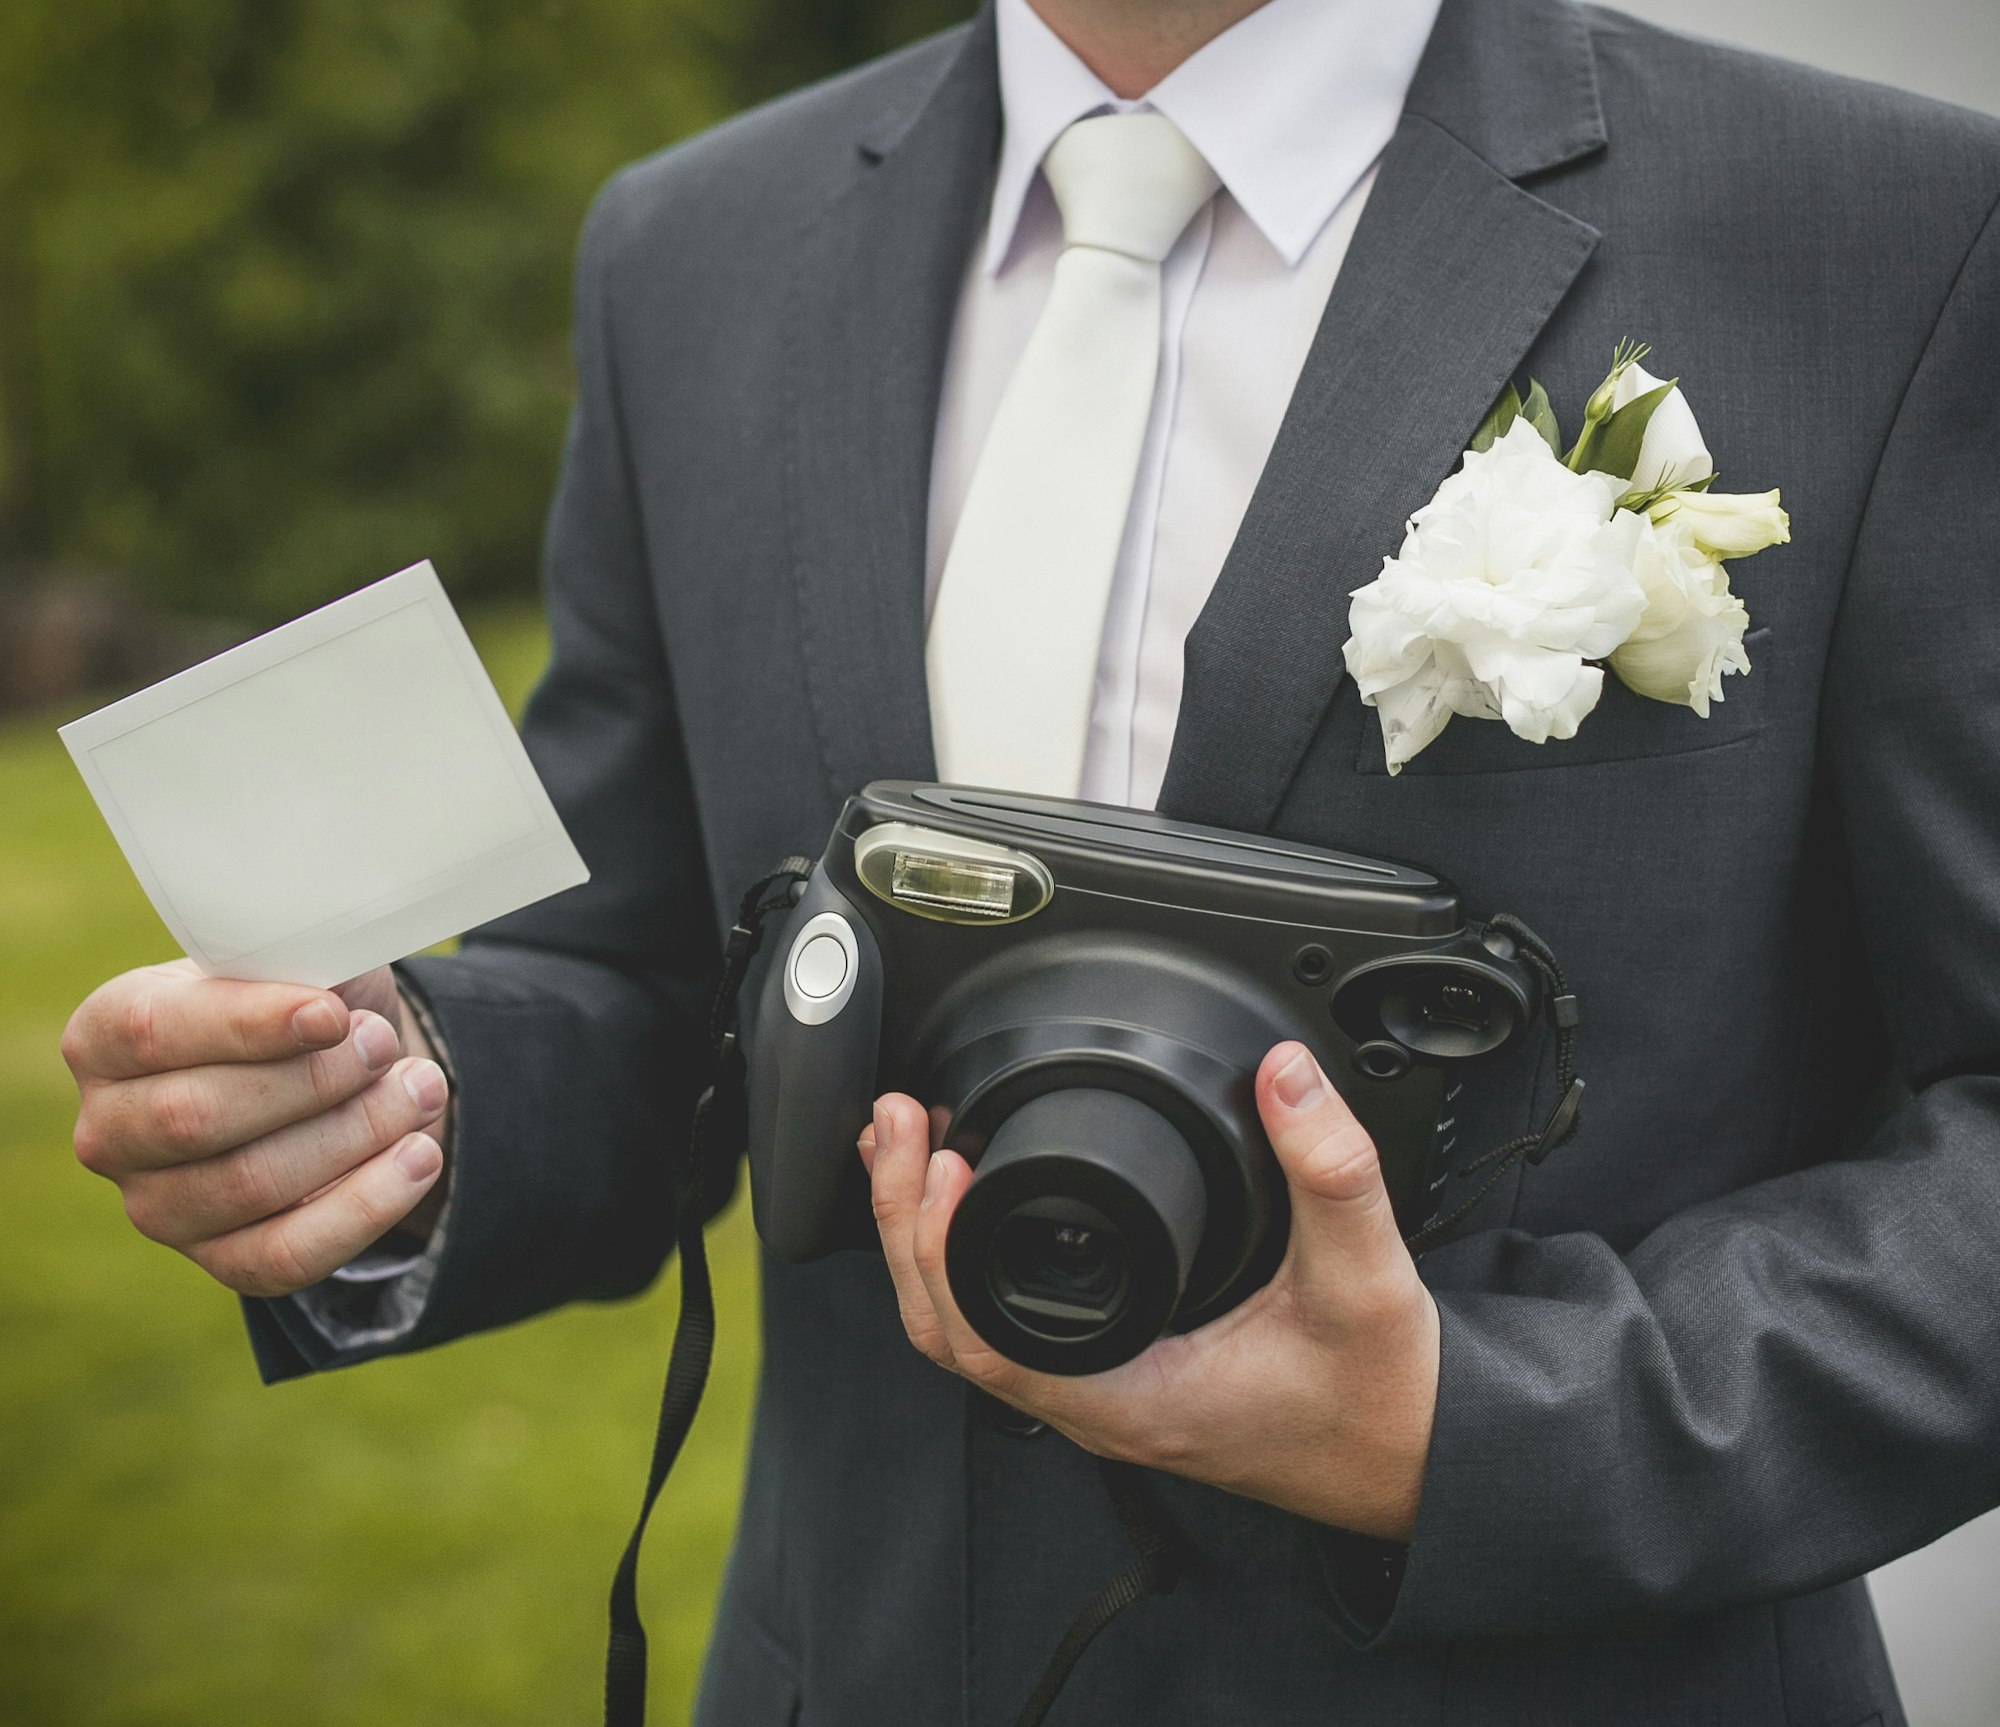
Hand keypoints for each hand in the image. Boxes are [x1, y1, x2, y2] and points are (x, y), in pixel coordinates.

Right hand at [63, 961, 450, 1296]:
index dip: (249, 1025)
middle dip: (314, 1080)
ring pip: (251, 1185)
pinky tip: (420, 1157)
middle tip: (386, 1046)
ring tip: (422, 1088)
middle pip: (197, 1117)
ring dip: (356, 1133)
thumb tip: (323, 991)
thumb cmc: (309, 1003)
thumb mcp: (301, 958)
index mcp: (106, 1035)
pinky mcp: (219, 1260)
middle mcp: (111, 1129)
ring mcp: (157, 1205)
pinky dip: (368, 1206)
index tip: (334, 1015)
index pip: (153, 1033)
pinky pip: (288, 1254)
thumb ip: (296, 960)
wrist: (343, 1072)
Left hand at [859, 1042, 1439, 1541]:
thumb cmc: (1380, 1401)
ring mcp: (1102, 1394)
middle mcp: (1101, 1403)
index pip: (987, 1337)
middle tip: (898, 1127)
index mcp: (1136, 1394)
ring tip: (907, 1151)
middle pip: (949, 1330)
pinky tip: (968, 1207)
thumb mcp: (1368, 1279)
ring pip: (971, 1333)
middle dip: (904, 1225)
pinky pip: (1009, 1327)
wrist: (1413, 1459)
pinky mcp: (1117, 1376)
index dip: (940, 1249)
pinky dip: (966, 1263)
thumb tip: (1285, 1077)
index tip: (941, 1158)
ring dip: (924, 1246)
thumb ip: (1330, 1172)